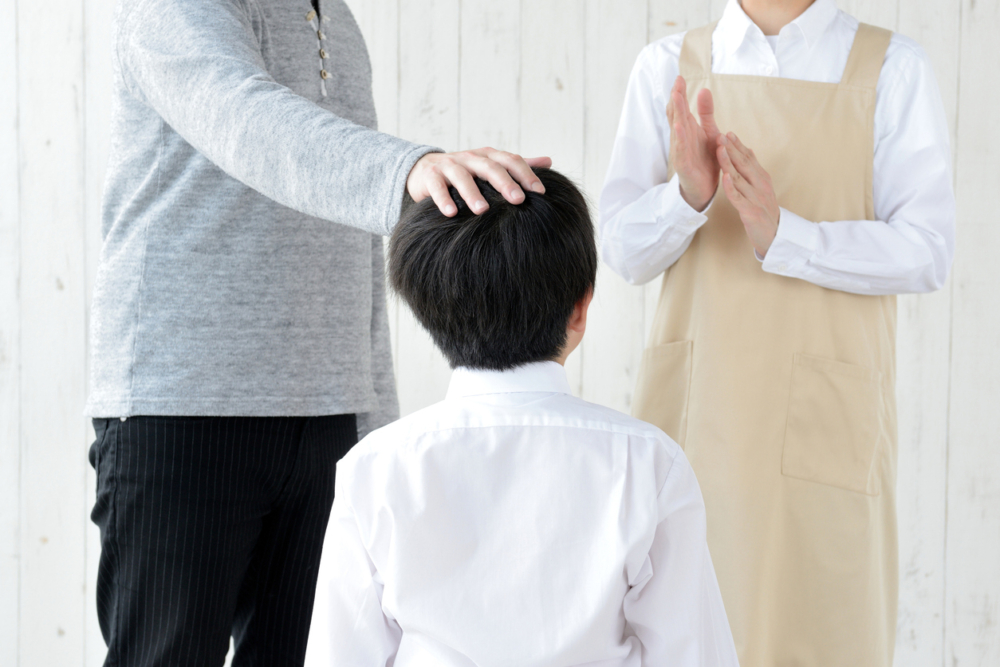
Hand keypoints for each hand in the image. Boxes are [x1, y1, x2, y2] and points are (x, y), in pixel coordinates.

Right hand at [406, 148, 552, 216]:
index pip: (510, 160)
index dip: (525, 174)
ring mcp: (449, 165)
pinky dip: (443, 199)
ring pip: (462, 176)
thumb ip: (517, 165)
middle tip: (517, 200)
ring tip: (482, 210)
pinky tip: (451, 213)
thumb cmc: (465, 172)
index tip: (539, 191)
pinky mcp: (430, 176)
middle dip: (504, 183)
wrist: (424, 171)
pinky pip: (437, 187)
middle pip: (489, 167)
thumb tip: (548, 161)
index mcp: (488, 156)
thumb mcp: (490, 166)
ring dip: (472, 193)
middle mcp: (470, 158)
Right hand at [666, 76, 720, 211]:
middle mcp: (682, 138)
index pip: (681, 108)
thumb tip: (703, 89)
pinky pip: (681, 150)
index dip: (680, 94)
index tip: (680, 78)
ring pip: (677, 129)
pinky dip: (680, 138)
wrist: (704, 189)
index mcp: (688, 129)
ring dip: (676, 114)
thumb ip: (705, 112)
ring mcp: (680, 151)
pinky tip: (679, 126)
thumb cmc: (704, 160)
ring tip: (675, 98)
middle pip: (677, 115)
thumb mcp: (708, 132)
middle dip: (676, 99)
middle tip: (677, 83)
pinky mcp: (683, 165)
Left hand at [717, 132, 779, 256]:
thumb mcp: (762, 188)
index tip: (728, 132)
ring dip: (728, 162)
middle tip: (720, 135)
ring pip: (739, 177)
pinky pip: (738, 197)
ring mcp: (755, 197)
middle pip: (744, 164)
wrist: (776, 235)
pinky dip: (731, 187)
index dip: (738, 145)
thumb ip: (754, 170)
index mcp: (762, 178)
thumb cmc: (765, 211)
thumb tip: (748, 150)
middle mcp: (760, 185)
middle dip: (731, 148)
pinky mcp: (750, 211)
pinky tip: (725, 176)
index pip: (749, 158)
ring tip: (719, 148)